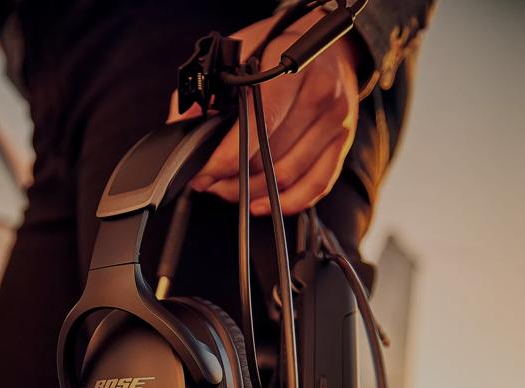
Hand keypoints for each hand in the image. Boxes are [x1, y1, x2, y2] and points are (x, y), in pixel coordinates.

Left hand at [167, 9, 359, 216]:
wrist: (332, 44)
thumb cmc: (283, 46)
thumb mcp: (243, 50)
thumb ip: (210, 87)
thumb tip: (182, 124)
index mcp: (293, 68)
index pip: (258, 123)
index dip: (226, 156)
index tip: (204, 173)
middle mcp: (320, 96)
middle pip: (270, 156)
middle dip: (232, 178)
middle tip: (209, 183)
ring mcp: (335, 123)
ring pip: (287, 176)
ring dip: (253, 192)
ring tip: (228, 191)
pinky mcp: (342, 143)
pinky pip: (316, 185)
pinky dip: (288, 203)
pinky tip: (263, 205)